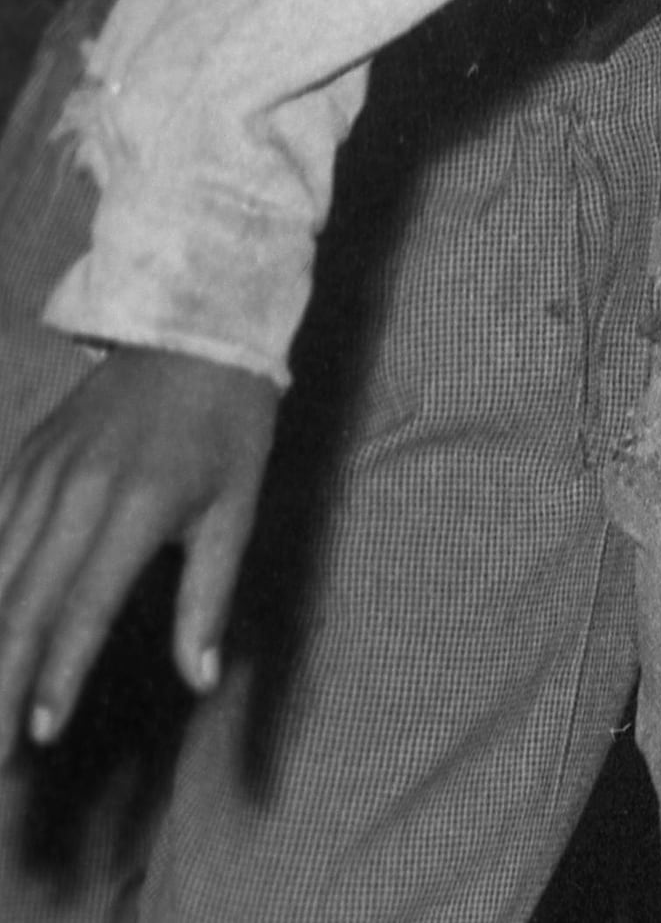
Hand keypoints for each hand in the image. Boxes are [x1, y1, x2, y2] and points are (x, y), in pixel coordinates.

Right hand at [0, 345, 282, 744]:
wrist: (194, 326)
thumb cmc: (230, 422)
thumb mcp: (237, 505)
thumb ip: (209, 596)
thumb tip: (200, 679)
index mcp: (135, 507)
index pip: (83, 610)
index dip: (58, 677)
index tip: (38, 735)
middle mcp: (74, 496)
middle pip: (22, 607)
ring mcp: (39, 477)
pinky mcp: (21, 463)